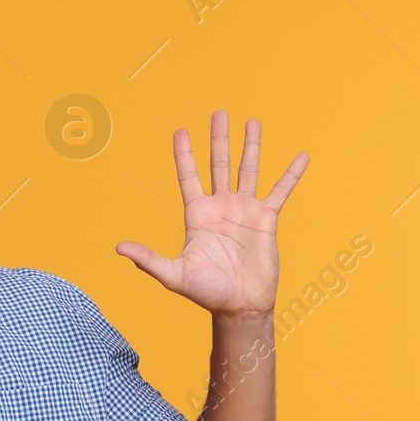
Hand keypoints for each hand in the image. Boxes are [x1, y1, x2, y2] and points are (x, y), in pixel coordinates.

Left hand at [116, 110, 306, 318]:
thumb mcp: (173, 275)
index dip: (184, 155)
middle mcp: (220, 207)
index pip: (188, 177)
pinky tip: (301, 156)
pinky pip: (281, 191)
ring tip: (251, 121)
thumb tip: (118, 248)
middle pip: (218, 164)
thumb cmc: (206, 292)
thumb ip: (148, 259)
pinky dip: (291, 174)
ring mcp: (244, 211)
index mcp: (197, 216)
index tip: (180, 131)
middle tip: (218, 113)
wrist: (239, 307)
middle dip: (218, 139)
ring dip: (250, 146)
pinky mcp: (267, 219)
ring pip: (247, 170)